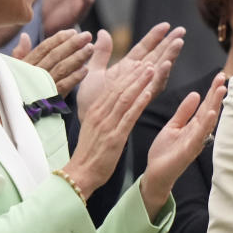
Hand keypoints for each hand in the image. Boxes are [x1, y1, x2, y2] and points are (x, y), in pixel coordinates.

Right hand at [12, 28, 93, 96]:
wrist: (18, 117)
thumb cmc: (16, 91)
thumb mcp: (14, 71)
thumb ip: (20, 54)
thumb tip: (25, 36)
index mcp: (26, 65)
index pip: (44, 48)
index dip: (59, 38)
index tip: (72, 31)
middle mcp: (33, 74)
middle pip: (55, 55)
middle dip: (72, 44)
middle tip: (87, 35)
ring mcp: (42, 86)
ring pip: (62, 68)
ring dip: (77, 58)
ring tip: (90, 48)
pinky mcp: (50, 100)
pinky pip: (64, 86)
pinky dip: (75, 78)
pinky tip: (86, 70)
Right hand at [61, 33, 154, 195]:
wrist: (80, 173)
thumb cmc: (89, 152)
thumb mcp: (92, 126)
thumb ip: (101, 111)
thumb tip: (109, 101)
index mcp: (95, 110)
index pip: (112, 87)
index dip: (127, 73)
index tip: (140, 62)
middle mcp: (100, 113)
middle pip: (119, 87)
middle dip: (136, 73)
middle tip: (149, 60)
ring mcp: (107, 124)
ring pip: (125, 98)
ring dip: (140, 82)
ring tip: (152, 69)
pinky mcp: (114, 137)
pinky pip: (128, 116)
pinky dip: (139, 102)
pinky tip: (148, 92)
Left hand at [75, 22, 183, 120]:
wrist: (86, 122)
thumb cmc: (90, 101)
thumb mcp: (93, 72)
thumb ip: (101, 53)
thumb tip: (102, 33)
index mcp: (127, 69)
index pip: (144, 49)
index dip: (155, 37)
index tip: (166, 25)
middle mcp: (137, 78)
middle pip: (157, 56)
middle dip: (169, 44)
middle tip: (181, 31)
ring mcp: (139, 89)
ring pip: (158, 70)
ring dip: (168, 57)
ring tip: (177, 44)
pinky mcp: (139, 101)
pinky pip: (151, 87)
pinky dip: (159, 76)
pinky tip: (164, 65)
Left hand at [141, 73, 226, 219]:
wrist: (155, 173)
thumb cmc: (165, 152)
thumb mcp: (173, 126)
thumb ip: (184, 112)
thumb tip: (196, 93)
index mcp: (193, 126)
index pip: (205, 105)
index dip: (212, 91)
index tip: (219, 76)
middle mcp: (197, 133)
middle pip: (209, 110)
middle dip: (216, 94)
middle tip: (223, 77)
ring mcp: (194, 143)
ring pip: (207, 122)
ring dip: (214, 105)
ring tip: (220, 90)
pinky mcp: (187, 152)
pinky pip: (198, 137)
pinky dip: (205, 125)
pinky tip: (210, 114)